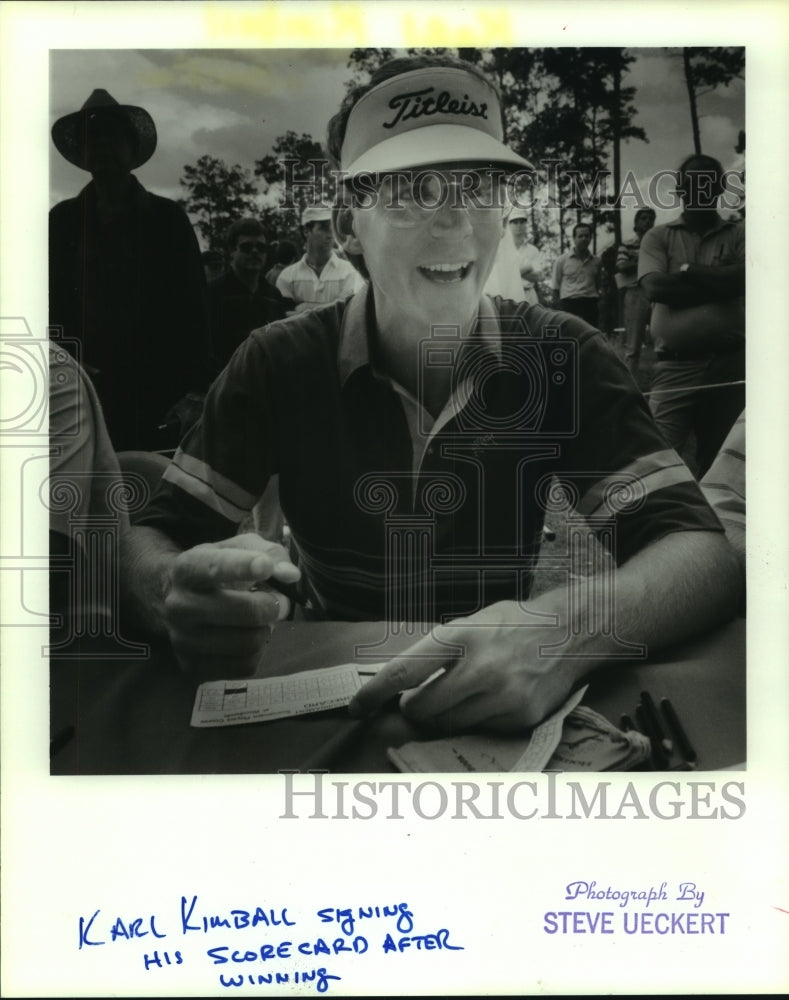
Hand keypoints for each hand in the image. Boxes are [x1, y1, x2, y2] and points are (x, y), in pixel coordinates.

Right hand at [163, 533, 299, 679]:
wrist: (183, 601)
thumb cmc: (219, 569)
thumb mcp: (240, 548)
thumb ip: (270, 553)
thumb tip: (290, 576)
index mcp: (186, 569)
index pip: (213, 567)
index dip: (242, 566)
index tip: (265, 566)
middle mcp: (178, 606)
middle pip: (245, 612)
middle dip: (272, 605)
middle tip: (278, 600)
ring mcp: (182, 640)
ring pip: (249, 642)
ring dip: (266, 629)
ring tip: (262, 618)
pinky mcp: (193, 667)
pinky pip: (246, 666)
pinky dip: (259, 651)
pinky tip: (249, 635)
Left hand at [348, 602, 582, 733]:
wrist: (573, 631)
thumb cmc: (515, 624)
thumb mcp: (471, 623)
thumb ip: (438, 651)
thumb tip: (398, 683)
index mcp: (462, 636)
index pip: (404, 671)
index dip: (374, 693)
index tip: (357, 706)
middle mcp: (481, 668)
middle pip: (422, 708)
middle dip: (413, 707)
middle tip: (422, 696)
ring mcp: (503, 696)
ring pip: (447, 725)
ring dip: (443, 716)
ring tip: (461, 693)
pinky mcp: (520, 718)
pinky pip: (478, 730)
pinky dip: (474, 720)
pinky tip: (490, 698)